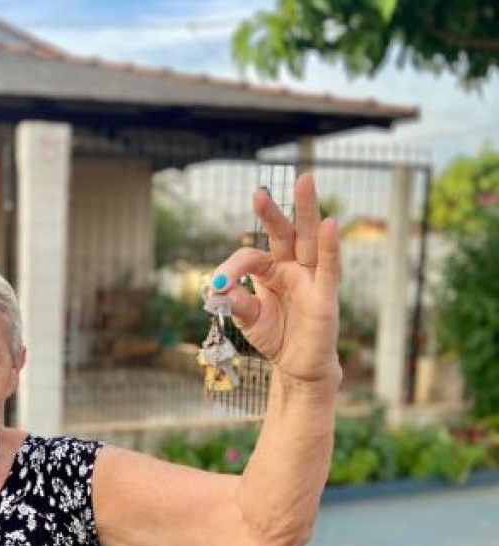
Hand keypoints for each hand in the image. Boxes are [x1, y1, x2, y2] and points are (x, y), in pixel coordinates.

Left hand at [213, 173, 341, 390]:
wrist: (298, 366)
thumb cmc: (276, 336)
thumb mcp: (249, 319)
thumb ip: (237, 304)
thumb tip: (219, 292)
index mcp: (271, 270)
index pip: (250, 257)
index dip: (231, 268)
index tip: (216, 287)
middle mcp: (292, 267)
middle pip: (284, 232)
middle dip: (273, 211)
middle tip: (259, 191)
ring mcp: (311, 278)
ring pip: (309, 238)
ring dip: (307, 209)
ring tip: (305, 180)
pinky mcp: (326, 295)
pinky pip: (329, 267)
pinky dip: (330, 246)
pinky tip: (330, 223)